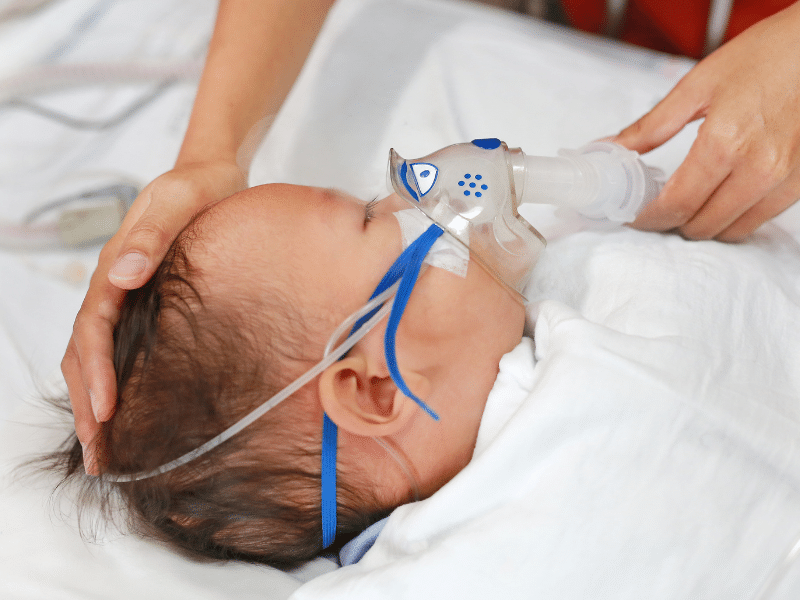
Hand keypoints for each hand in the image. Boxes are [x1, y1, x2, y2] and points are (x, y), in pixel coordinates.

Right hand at [61, 160, 246, 473]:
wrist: (211, 175)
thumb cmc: (199, 188)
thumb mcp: (179, 200)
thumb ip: (152, 235)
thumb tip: (121, 274)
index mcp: (116, 266)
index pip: (94, 328)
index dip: (96, 372)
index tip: (104, 412)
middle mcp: (114, 285)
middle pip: (85, 350)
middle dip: (86, 403)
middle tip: (96, 454)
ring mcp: (126, 295)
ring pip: (95, 354)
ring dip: (93, 400)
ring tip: (101, 446)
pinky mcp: (145, 302)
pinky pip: (117, 346)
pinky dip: (112, 381)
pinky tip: (125, 408)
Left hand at [613, 2, 799, 240]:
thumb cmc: (766, 55)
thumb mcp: (698, 85)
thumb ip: (651, 126)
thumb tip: (612, 148)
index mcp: (724, 143)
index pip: (676, 206)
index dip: (647, 218)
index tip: (632, 215)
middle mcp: (757, 168)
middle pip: (701, 226)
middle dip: (671, 221)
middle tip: (657, 205)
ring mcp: (784, 179)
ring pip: (732, 231)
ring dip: (704, 223)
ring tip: (688, 202)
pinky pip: (760, 220)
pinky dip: (734, 217)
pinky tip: (721, 197)